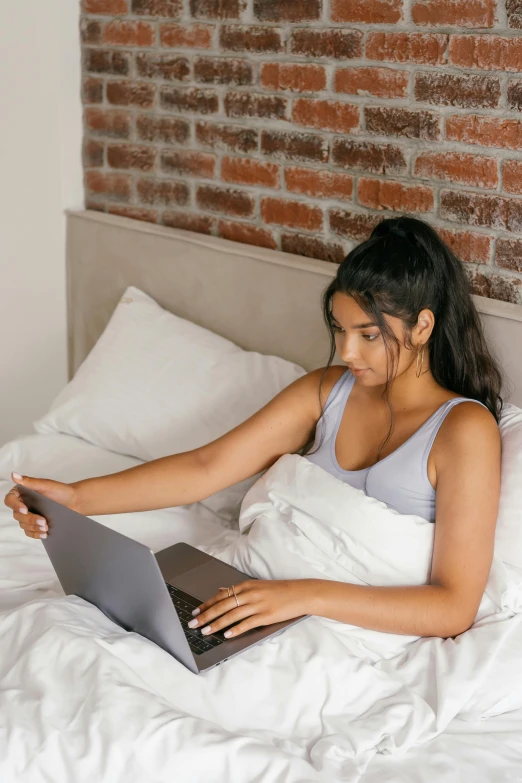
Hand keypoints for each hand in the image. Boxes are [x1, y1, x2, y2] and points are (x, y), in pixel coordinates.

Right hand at [4, 472, 78, 539]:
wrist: (74, 502)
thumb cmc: (61, 491)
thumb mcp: (46, 485)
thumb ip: (30, 482)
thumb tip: (14, 475)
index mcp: (23, 493)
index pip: (10, 500)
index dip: (15, 506)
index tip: (25, 510)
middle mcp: (23, 504)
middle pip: (18, 515)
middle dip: (30, 519)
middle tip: (43, 521)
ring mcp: (29, 515)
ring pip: (23, 525)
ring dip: (34, 528)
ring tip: (46, 527)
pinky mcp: (34, 524)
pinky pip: (30, 532)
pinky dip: (36, 534)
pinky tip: (44, 533)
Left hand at [186, 578, 310, 639]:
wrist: (300, 593)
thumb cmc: (279, 590)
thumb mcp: (257, 585)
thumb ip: (239, 590)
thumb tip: (222, 590)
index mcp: (246, 585)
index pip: (221, 596)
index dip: (207, 604)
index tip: (195, 612)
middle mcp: (249, 593)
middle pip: (223, 606)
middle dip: (206, 615)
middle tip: (193, 624)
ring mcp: (257, 605)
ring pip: (232, 615)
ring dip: (216, 624)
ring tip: (205, 631)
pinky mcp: (266, 616)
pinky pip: (247, 623)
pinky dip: (235, 629)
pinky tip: (226, 635)